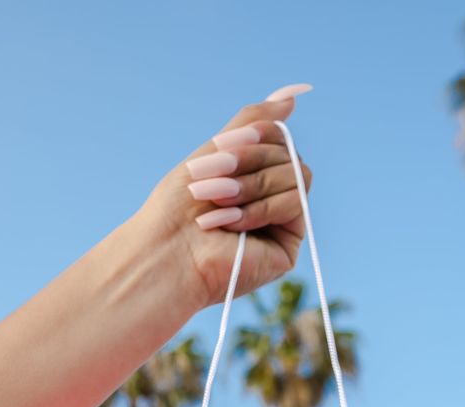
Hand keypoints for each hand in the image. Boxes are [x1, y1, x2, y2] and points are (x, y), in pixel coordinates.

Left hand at [135, 86, 313, 312]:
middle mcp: (273, 197)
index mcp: (256, 175)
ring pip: (296, 175)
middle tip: (209, 184)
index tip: (219, 147)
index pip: (278, 138)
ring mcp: (284, 222)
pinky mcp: (289, 245)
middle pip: (289, 154)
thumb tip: (293, 94)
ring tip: (216, 203)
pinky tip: (231, 224)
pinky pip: (296, 203)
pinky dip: (261, 208)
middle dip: (246, 163)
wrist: (168, 252)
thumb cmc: (180, 208)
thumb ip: (254, 123)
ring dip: (250, 186)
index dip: (254, 136)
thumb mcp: (216, 152)